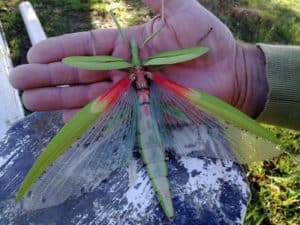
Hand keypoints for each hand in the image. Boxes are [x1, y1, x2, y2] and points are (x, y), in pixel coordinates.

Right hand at [10, 0, 267, 121]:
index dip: (60, 52)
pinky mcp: (142, 111)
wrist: (230, 72)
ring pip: (89, 96)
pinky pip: (110, 115)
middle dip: (48, 78)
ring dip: (59, 99)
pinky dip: (88, 118)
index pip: (86, 48)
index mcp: (127, 45)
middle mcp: (124, 70)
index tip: (34, 55)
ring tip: (30, 102)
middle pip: (79, 74)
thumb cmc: (209, 41)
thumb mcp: (181, 8)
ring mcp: (131, 92)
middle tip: (18, 83)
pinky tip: (64, 120)